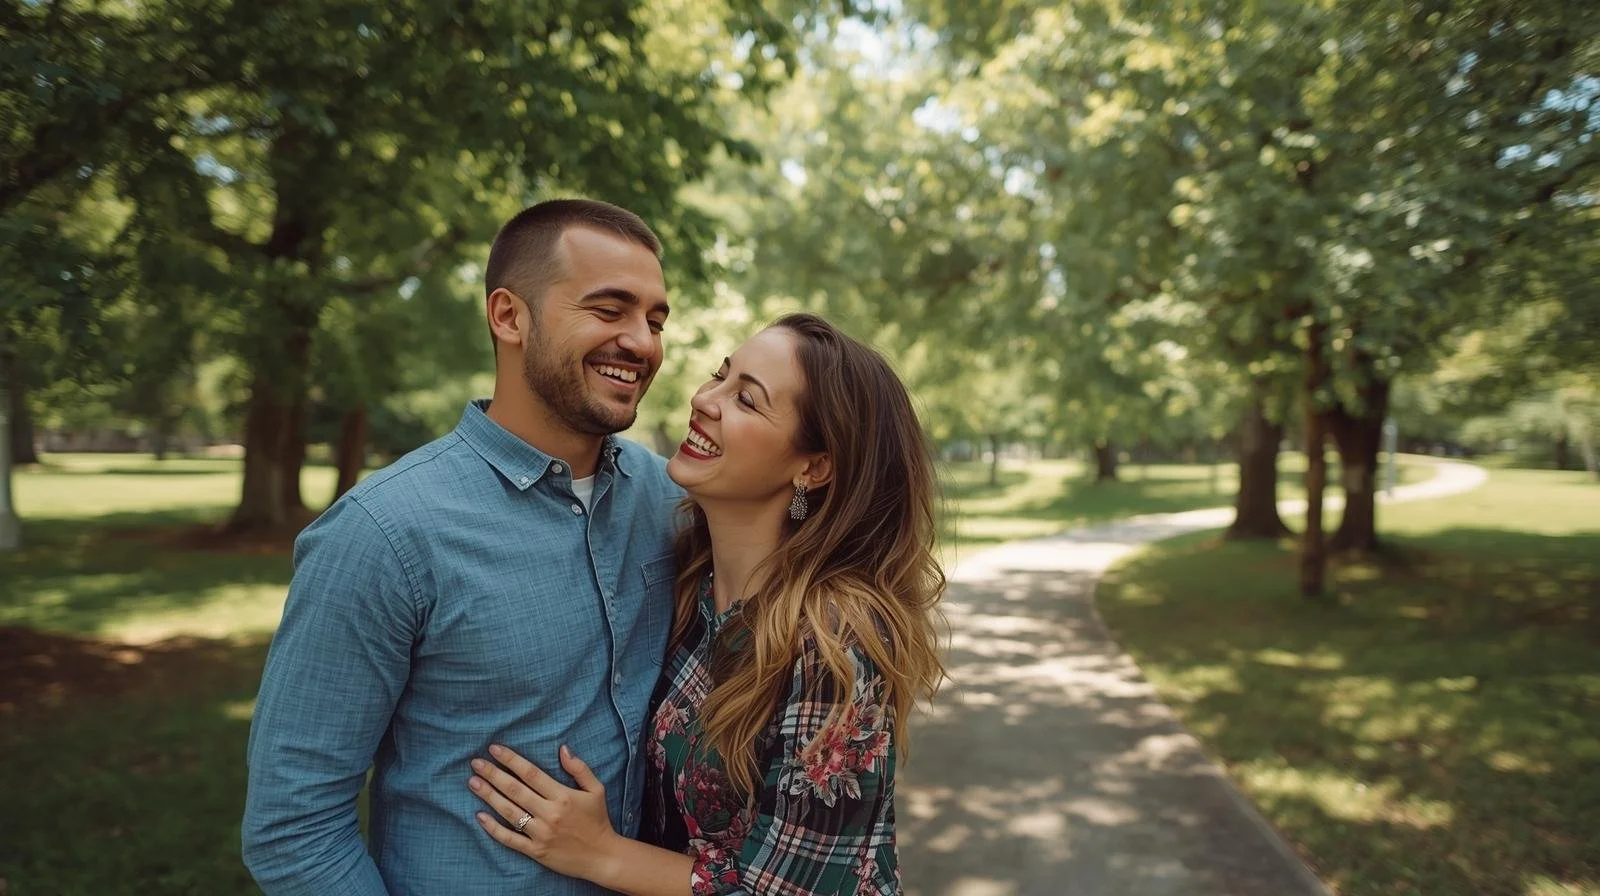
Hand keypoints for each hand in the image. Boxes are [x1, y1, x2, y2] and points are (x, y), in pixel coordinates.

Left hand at [469, 743, 621, 881]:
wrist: (602, 856)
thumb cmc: (598, 820)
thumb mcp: (596, 790)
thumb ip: (579, 768)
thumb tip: (562, 749)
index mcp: (563, 796)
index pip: (531, 773)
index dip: (511, 760)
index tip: (494, 749)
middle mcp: (549, 813)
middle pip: (515, 790)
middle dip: (493, 774)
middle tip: (475, 763)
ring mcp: (541, 833)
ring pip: (509, 812)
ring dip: (489, 796)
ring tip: (473, 783)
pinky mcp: (536, 851)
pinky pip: (510, 839)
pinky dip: (493, 828)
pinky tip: (480, 816)